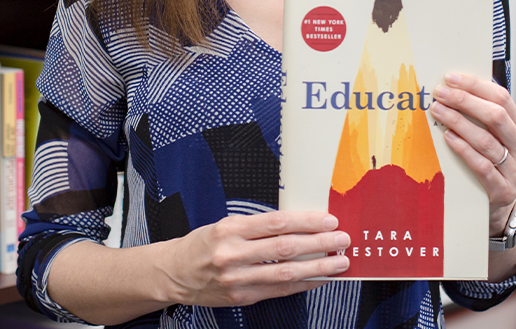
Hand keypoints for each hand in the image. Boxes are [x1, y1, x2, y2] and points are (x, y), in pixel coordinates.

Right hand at [161, 211, 350, 306]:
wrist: (174, 273)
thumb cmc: (203, 244)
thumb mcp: (225, 225)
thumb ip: (258, 226)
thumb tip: (298, 224)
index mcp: (230, 229)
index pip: (276, 223)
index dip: (306, 221)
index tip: (327, 219)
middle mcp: (233, 254)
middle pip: (284, 248)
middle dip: (319, 243)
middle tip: (341, 239)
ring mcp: (238, 279)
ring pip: (286, 273)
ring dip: (317, 268)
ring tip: (339, 262)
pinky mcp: (242, 297)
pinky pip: (279, 290)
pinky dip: (303, 284)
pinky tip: (319, 278)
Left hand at [429, 72, 515, 235]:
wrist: (497, 205)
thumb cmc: (488, 162)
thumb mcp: (490, 136)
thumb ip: (478, 115)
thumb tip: (451, 87)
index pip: (502, 98)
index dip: (475, 85)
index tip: (450, 78)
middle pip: (496, 116)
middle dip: (465, 101)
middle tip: (441, 94)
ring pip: (487, 140)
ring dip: (459, 122)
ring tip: (438, 111)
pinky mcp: (504, 190)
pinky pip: (482, 166)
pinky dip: (464, 150)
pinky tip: (448, 138)